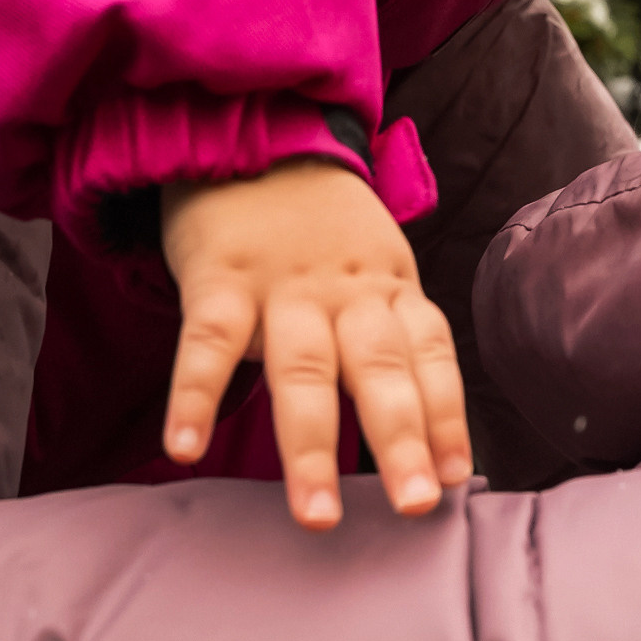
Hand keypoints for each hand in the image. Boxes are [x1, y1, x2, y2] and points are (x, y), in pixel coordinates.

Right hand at [160, 160, 471, 530]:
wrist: (251, 126)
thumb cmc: (319, 225)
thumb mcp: (372, 266)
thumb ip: (389, 336)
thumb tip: (420, 431)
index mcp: (389, 287)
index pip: (430, 354)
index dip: (447, 414)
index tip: (456, 478)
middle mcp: (345, 290)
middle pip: (380, 368)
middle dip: (401, 439)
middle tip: (415, 506)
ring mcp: (282, 283)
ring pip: (302, 369)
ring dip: (310, 445)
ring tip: (316, 514)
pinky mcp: (218, 275)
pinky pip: (206, 340)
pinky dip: (195, 394)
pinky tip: (184, 447)